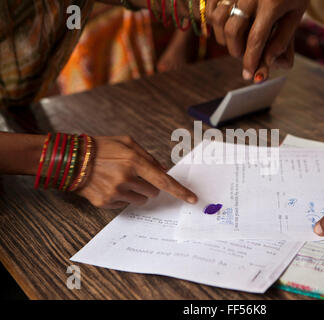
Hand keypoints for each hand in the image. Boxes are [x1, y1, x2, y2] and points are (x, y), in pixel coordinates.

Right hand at [76, 136, 197, 208]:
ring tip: (120, 179)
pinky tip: (109, 185)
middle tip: (135, 176)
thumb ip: (148, 157)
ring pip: (140, 200)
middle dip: (149, 186)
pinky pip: (124, 204)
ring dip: (136, 192)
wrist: (71, 159)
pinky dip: (121, 196)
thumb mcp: (127, 143)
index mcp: (134, 162)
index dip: (180, 191)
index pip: (163, 181)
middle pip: (153, 192)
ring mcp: (115, 192)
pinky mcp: (105, 202)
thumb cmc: (102, 147)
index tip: (193, 199)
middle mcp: (126, 178)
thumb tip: (163, 171)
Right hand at [207, 0, 308, 81]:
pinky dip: (215, 20)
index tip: (248, 74)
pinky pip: (212, 7)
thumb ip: (283, 39)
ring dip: (223, 36)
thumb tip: (267, 62)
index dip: (250, 60)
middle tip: (242, 56)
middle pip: (233, 31)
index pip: (256, 39)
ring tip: (235, 41)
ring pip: (218, 19)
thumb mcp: (296, 14)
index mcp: (271, 3)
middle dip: (235, 50)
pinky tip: (226, 24)